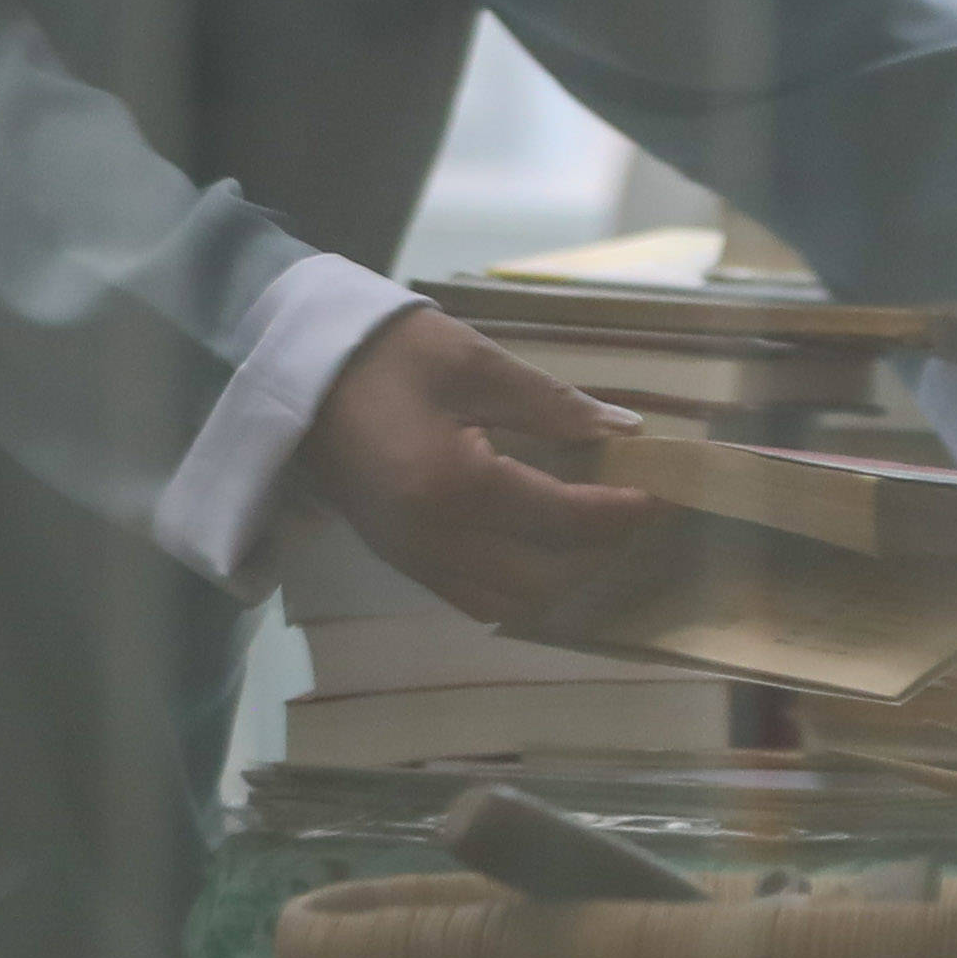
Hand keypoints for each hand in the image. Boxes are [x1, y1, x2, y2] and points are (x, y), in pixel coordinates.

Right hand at [303, 304, 657, 627]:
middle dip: (595, 551)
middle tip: (628, 512)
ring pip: (505, 602)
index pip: (563, 521)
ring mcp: (406, 555)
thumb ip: (555, 405)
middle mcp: (429, 538)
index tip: (660, 497)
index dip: (621, 513)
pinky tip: (538, 546)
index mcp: (453, 485)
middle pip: (542, 579)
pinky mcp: (393, 557)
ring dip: (556, 576)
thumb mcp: (477, 364)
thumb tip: (625, 431)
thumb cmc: (390, 355)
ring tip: (587, 530)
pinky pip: (466, 596)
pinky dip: (512, 584)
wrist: (296, 368)